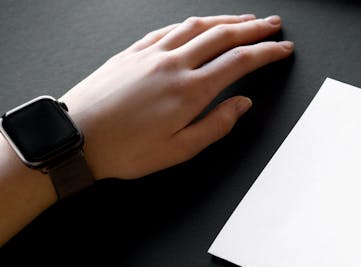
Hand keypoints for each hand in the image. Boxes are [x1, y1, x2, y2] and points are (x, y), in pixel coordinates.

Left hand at [60, 14, 293, 179]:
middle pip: (223, 36)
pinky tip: (198, 24)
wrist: (75, 138)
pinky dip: (191, 23)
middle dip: (254, 29)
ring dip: (226, 20)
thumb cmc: (123, 150)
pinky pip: (168, 28)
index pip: (240, 62)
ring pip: (196, 26)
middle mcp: (173, 65)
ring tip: (245, 20)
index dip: (267, 53)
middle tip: (273, 25)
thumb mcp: (180, 150)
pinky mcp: (132, 52)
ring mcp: (151, 54)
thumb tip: (242, 105)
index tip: (282, 49)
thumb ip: (217, 125)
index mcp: (190, 91)